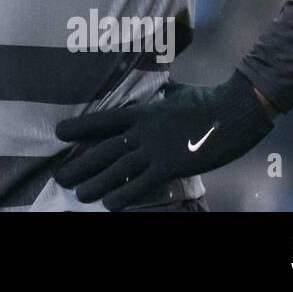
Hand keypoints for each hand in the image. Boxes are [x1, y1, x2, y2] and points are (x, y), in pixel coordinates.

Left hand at [54, 71, 274, 210]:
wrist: (234, 110)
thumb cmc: (207, 99)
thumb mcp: (176, 91)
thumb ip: (159, 92)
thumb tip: (154, 87)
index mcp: (143, 111)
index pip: (103, 119)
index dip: (79, 127)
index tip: (59, 133)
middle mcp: (144, 131)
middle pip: (104, 149)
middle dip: (80, 163)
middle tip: (60, 176)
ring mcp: (156, 149)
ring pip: (117, 169)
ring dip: (95, 182)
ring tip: (78, 192)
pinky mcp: (171, 167)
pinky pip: (141, 184)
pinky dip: (123, 195)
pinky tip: (109, 204)